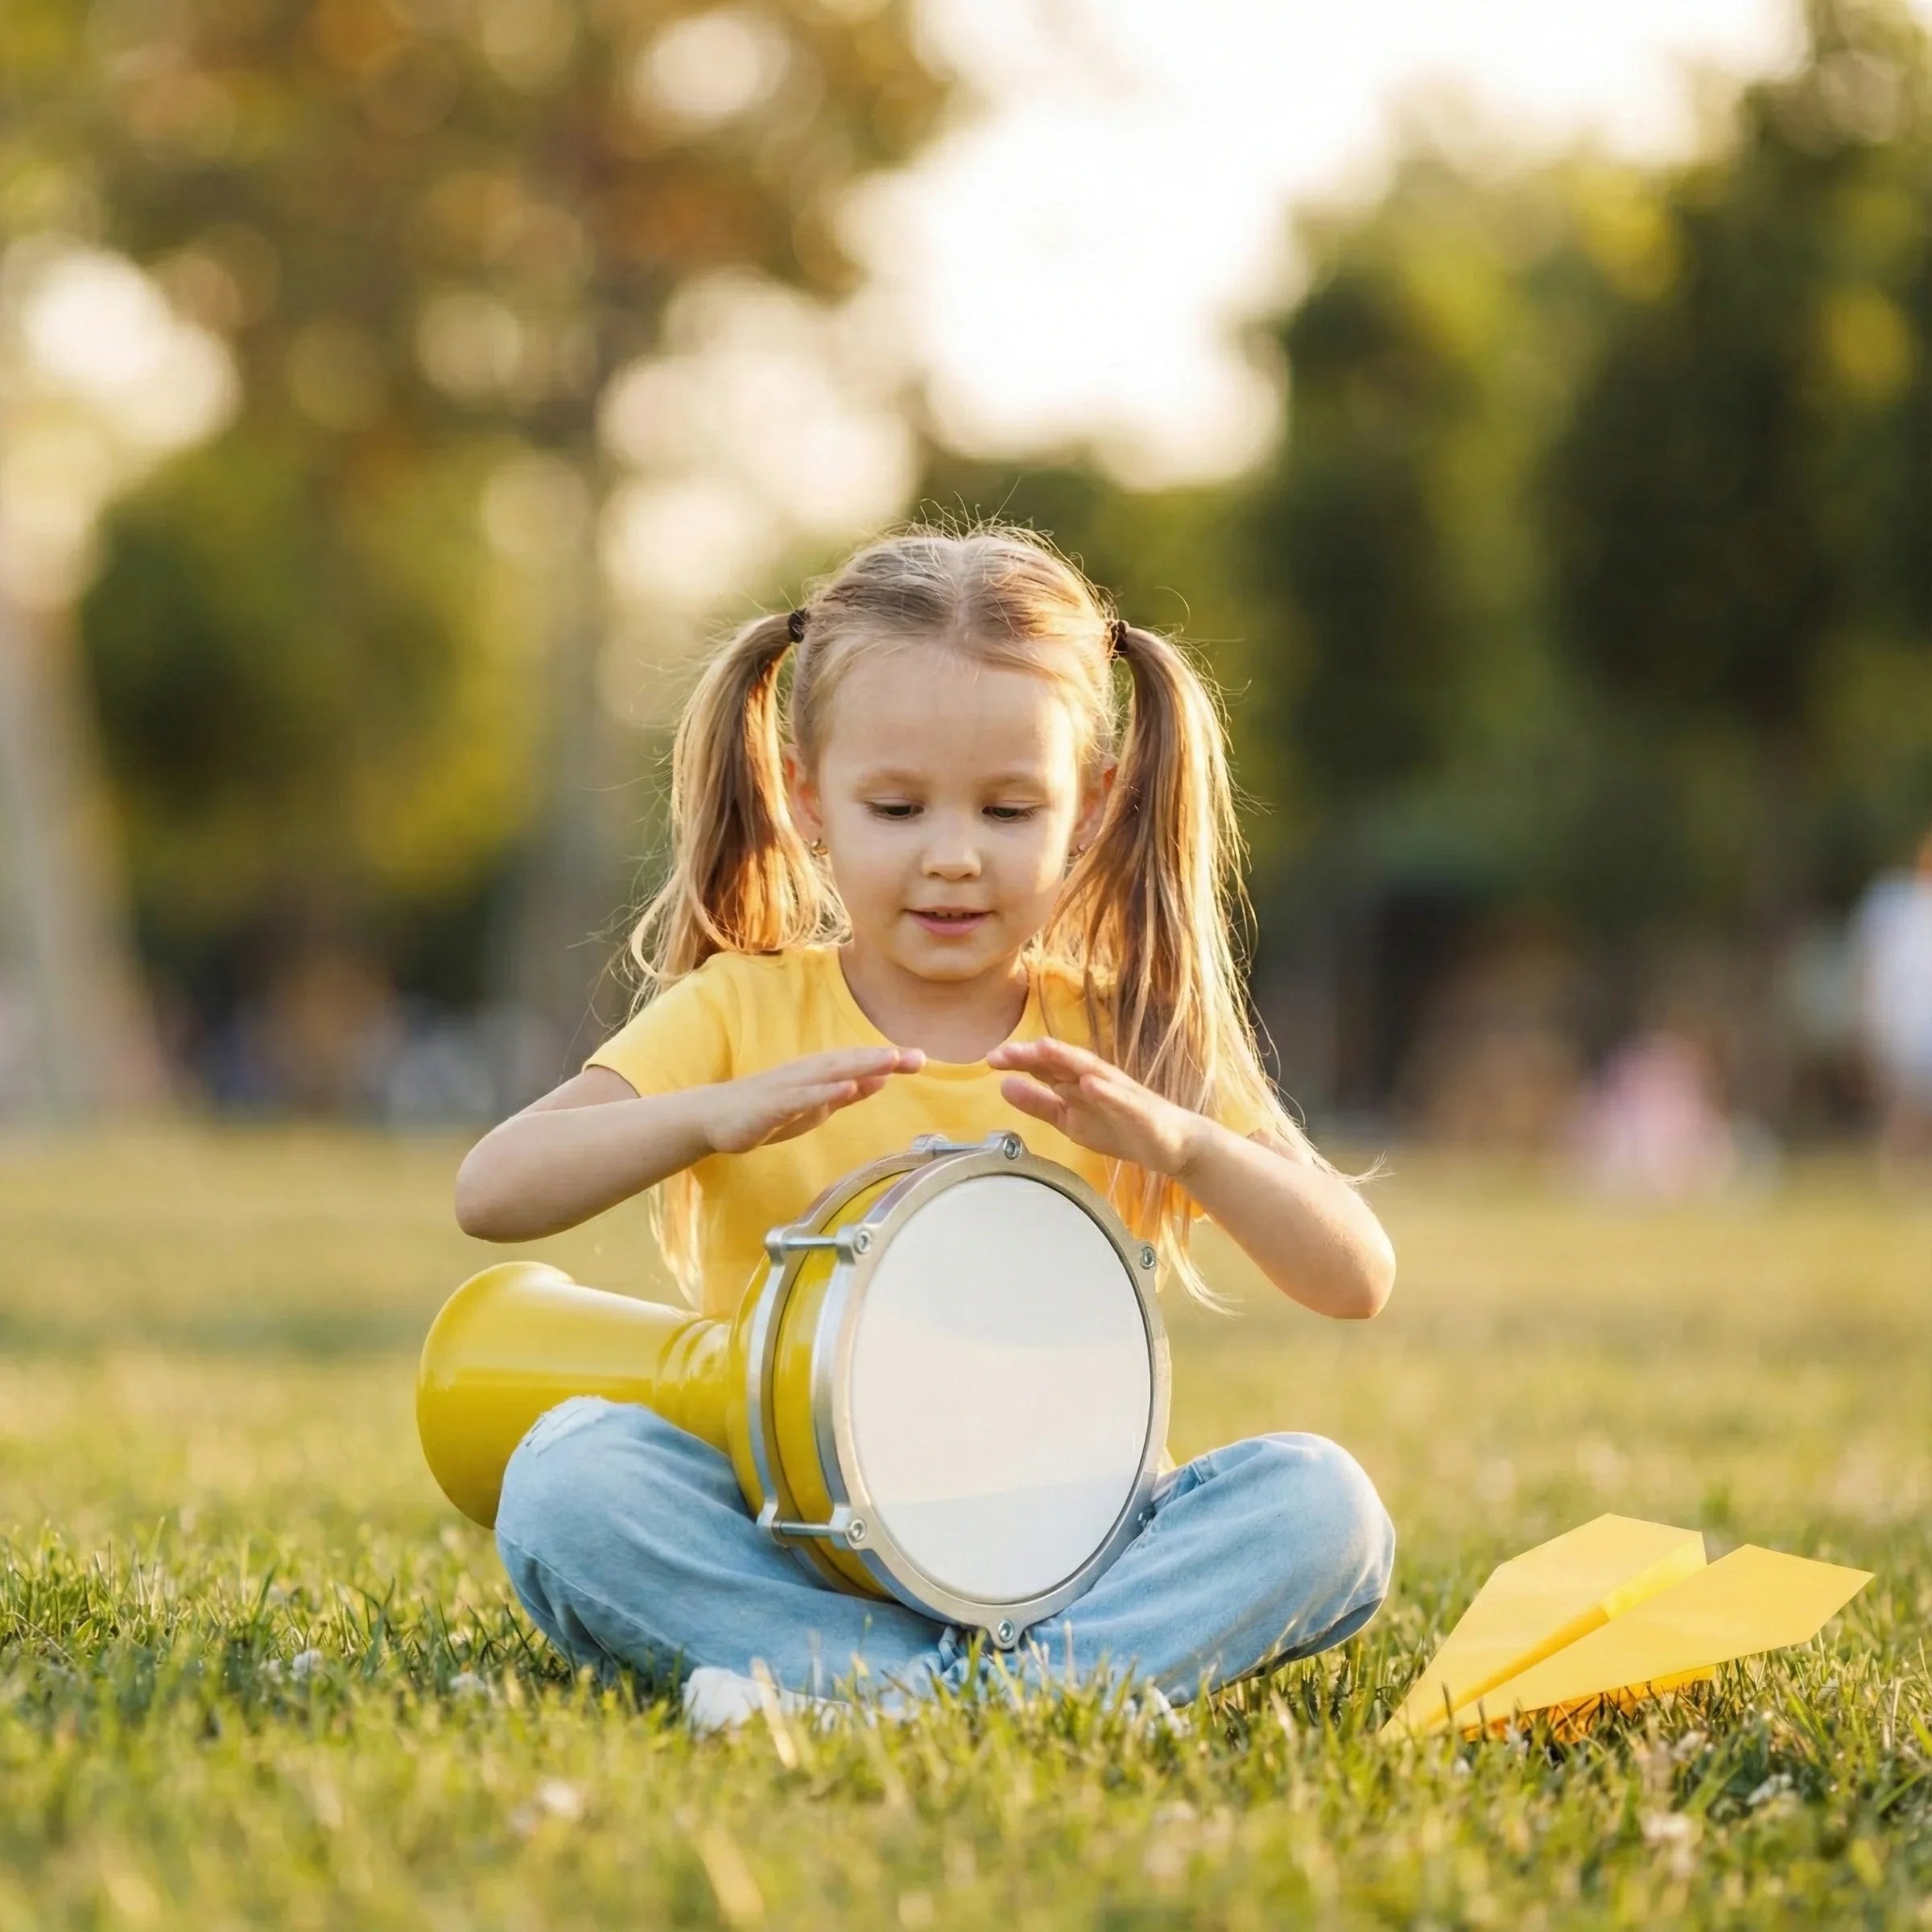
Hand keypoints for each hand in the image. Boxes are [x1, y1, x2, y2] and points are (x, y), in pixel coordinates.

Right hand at [703, 1046, 924, 1154]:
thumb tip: (883, 1079)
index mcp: (819, 1074)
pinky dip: (825, 1092)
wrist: (715, 1118)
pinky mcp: (772, 1105)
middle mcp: (807, 1073)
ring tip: (889, 1061)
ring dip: (860, 1066)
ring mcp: (789, 1087)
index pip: (859, 1064)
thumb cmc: (768, 1110)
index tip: (921, 1058)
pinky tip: (845, 1089)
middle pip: (849, 1062)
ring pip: (829, 1074)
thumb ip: (847, 1093)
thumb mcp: (817, 1105)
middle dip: (883, 1058)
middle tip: (916, 1056)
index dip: (890, 1060)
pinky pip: (802, 1098)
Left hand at [985, 1038, 1210, 1178]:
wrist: (1172, 1144)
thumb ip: (1039, 1104)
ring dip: (1068, 1059)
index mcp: (1078, 1083)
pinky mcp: (1140, 1110)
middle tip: (1004, 1053)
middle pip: (1062, 1063)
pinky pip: (1121, 1099)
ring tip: (1043, 1048)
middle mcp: (1096, 1080)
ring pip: (1090, 1072)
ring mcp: (1119, 1093)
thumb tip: (1003, 1087)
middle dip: (1034, 1056)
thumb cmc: (1120, 1127)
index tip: (990, 1059)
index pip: (1045, 1067)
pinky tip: (1091, 1084)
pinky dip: (1106, 1091)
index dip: (1019, 1061)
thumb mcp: (1070, 1119)